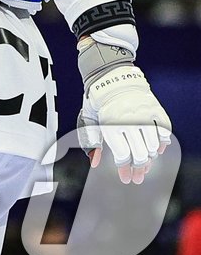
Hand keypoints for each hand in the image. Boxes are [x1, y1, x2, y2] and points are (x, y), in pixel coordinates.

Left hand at [79, 59, 171, 183]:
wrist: (111, 76)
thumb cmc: (98, 101)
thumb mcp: (89, 119)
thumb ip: (91, 141)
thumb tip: (95, 163)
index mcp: (109, 123)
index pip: (123, 154)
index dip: (125, 169)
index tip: (126, 178)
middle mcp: (128, 119)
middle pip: (140, 153)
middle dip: (139, 168)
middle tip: (138, 175)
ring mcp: (143, 114)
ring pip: (153, 145)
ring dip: (150, 156)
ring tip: (144, 160)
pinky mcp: (155, 109)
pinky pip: (164, 132)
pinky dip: (162, 143)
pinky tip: (156, 149)